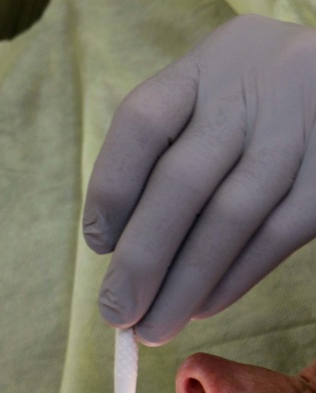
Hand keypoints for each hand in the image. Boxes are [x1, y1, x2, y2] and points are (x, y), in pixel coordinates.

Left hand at [84, 16, 315, 343]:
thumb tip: (120, 249)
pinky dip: (234, 277)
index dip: (112, 186)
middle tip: (116, 311)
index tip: (97, 244)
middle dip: (142, 257)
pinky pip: (276, 236)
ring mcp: (299, 130)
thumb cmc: (259, 106)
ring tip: (153, 326)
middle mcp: (253, 91)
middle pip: (183, 180)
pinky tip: (203, 305)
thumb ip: (169, 153)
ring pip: (231, 217)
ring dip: (185, 283)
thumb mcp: (214, 98)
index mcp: (208, 66)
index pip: (143, 121)